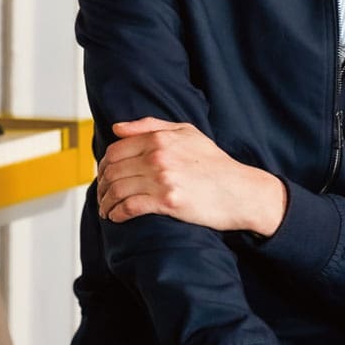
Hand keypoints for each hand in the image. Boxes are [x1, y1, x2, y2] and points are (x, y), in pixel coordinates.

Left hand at [95, 117, 286, 234]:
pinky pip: (130, 207)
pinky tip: (115, 217)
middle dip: (102, 186)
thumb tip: (117, 128)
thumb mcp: (187, 132)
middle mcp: (158, 156)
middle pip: (113, 171)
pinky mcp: (168, 202)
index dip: (104, 166)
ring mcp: (162, 179)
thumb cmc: (215, 163)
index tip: (105, 177)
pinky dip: (117, 213)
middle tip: (102, 196)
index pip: (115, 150)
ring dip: (106, 203)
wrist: (242, 191)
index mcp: (159, 138)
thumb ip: (150, 126)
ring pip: (118, 190)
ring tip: (106, 211)